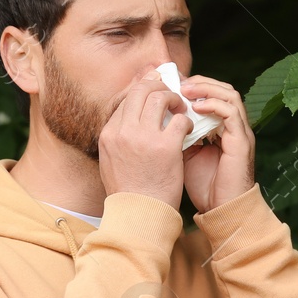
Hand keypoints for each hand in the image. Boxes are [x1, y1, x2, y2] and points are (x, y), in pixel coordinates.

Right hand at [97, 67, 192, 211]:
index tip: (154, 84)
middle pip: (141, 89)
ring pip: (160, 97)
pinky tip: (189, 129)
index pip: (125, 97)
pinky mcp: (166, 147)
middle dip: (158, 84)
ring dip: (174, 98)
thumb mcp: (111, 160)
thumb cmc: (130, 190)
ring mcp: (144, 138)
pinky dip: (187, 120)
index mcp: (108, 134)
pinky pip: (180, 120)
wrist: (140, 214)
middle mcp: (123, 132)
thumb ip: (118, 136)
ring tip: (181, 108)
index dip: (142, 86)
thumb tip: (129, 116)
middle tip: (170, 92)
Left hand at [178, 75, 254, 212]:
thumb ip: (177, 134)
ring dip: (206, 88)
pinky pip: (231, 113)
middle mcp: (234, 126)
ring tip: (185, 90)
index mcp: (222, 128)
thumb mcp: (185, 154)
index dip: (194, 86)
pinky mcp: (242, 141)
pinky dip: (213, 105)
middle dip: (199, 82)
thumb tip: (157, 118)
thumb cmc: (204, 186)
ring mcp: (240, 132)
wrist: (221, 210)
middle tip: (177, 83)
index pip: (213, 95)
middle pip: (223, 88)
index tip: (171, 85)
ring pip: (230, 94)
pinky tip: (195, 107)